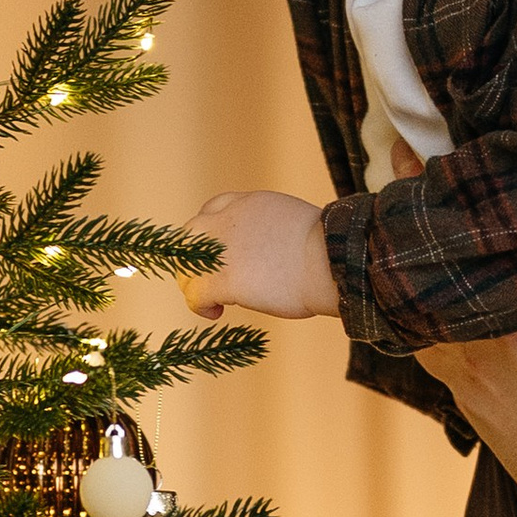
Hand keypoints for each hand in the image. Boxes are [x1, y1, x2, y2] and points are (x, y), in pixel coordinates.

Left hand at [179, 189, 340, 320]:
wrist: (332, 262)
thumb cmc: (332, 251)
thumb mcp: (300, 226)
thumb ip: (280, 232)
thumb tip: (286, 253)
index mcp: (250, 204)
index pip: (214, 209)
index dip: (212, 233)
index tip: (222, 252)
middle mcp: (230, 221)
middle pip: (191, 233)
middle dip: (193, 256)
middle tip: (208, 278)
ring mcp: (223, 250)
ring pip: (184, 264)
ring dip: (193, 281)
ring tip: (211, 298)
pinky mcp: (224, 280)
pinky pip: (194, 294)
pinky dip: (200, 306)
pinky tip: (215, 312)